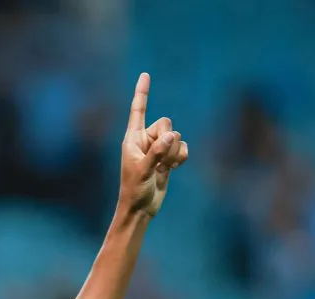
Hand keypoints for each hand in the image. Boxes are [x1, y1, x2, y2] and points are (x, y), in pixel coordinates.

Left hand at [119, 73, 188, 216]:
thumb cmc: (135, 190)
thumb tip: (173, 136)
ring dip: (174, 153)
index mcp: (132, 138)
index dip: (142, 93)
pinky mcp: (167, 158)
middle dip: (167, 139)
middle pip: (165, 123)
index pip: (138, 110)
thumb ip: (158, 152)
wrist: (141, 208)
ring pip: (176, 137)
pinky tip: (173, 169)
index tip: (145, 75)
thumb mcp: (144, 170)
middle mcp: (145, 140)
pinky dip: (181, 157)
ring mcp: (157, 149)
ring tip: (163, 168)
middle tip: (159, 159)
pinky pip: (182, 148)